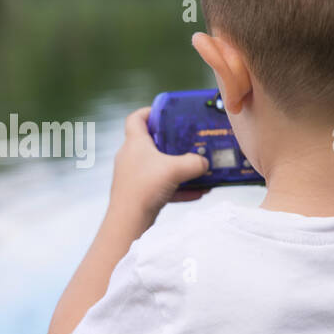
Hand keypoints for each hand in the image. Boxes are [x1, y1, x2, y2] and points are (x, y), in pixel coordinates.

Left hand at [109, 107, 210, 226]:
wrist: (128, 221)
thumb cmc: (145, 187)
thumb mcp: (176, 169)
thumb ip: (194, 162)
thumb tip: (204, 163)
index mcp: (134, 143)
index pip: (136, 118)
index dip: (149, 112)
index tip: (165, 113)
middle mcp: (131, 157)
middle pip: (150, 142)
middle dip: (171, 142)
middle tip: (188, 142)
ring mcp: (133, 176)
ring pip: (158, 167)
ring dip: (178, 169)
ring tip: (198, 171)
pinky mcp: (139, 194)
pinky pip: (161, 186)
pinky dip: (178, 188)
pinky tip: (197, 193)